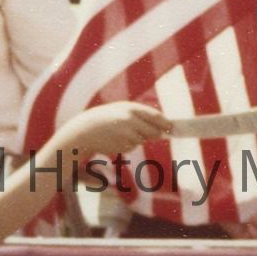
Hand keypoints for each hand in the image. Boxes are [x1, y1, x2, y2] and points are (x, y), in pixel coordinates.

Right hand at [53, 102, 171, 166]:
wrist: (84, 130)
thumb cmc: (105, 118)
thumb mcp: (121, 110)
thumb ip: (139, 115)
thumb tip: (162, 126)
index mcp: (130, 108)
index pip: (155, 116)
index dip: (165, 123)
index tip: (172, 127)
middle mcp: (130, 121)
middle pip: (153, 132)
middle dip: (156, 134)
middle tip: (157, 134)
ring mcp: (126, 134)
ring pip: (141, 140)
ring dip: (136, 138)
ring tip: (120, 132)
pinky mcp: (121, 146)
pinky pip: (131, 147)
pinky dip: (126, 145)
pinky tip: (115, 140)